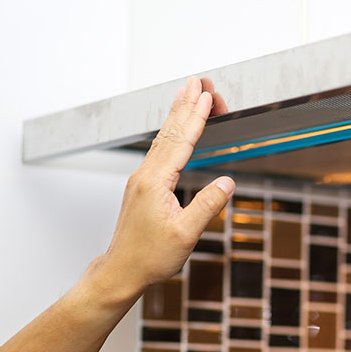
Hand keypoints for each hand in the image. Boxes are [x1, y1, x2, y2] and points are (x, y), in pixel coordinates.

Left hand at [103, 76, 233, 295]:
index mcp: (156, 182)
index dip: (195, 117)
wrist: (122, 270)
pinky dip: (170, 133)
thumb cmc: (151, 256)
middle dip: (185, 105)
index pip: (181, 142)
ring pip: (162, 139)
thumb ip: (208, 205)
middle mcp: (146, 175)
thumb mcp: (186, 234)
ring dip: (176, 115)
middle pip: (169, 132)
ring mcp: (142, 180)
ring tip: (186, 94)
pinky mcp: (143, 186)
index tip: (205, 95)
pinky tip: (173, 129)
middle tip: (196, 81)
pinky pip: (159, 151)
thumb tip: (227, 183)